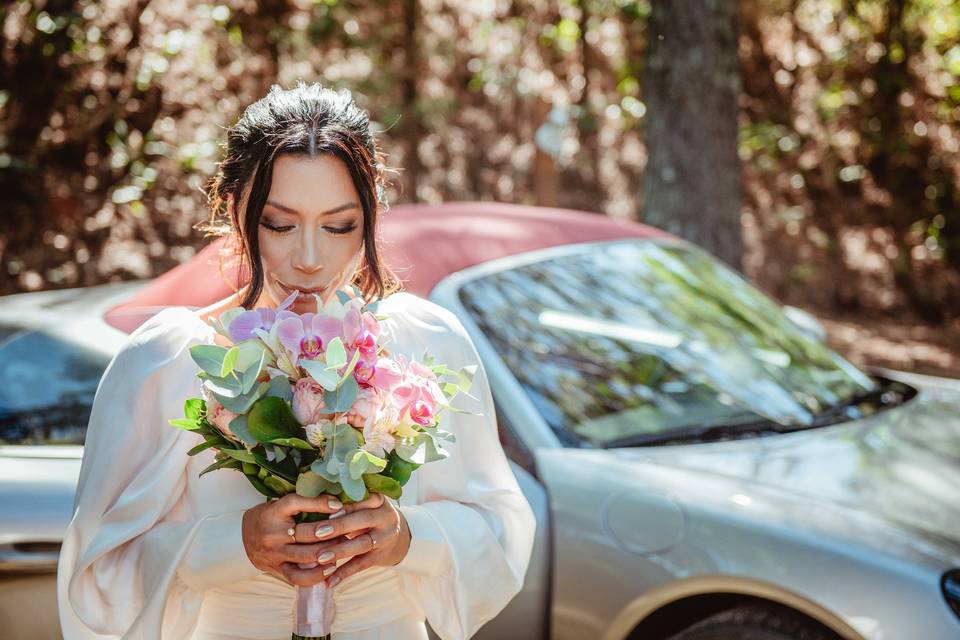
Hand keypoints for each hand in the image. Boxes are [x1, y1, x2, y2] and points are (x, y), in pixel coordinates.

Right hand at [241, 493, 345, 586]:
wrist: (240, 538)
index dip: (319, 503)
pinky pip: (298, 577)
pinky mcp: (277, 569)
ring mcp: (275, 553)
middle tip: (350, 529)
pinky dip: (316, 575)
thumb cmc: (269, 516)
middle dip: (332, 531)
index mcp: (274, 512)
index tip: (338, 504)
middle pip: (307, 532)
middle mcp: (273, 533)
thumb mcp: (279, 504)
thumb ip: (303, 503)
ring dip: (329, 552)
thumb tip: (336, 501)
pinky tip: (330, 568)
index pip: (296, 503)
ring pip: (306, 555)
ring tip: (344, 548)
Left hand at [289, 492, 410, 586]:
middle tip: (317, 532)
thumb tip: (314, 502)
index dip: (344, 505)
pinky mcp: (382, 556)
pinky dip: (344, 573)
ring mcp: (385, 537)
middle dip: (339, 526)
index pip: (362, 499)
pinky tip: (329, 581)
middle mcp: (385, 516)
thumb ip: (347, 503)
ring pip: (362, 544)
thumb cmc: (369, 517)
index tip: (325, 509)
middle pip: (363, 520)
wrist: (397, 537)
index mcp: (378, 499)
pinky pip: (361, 564)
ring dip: (340, 551)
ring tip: (320, 557)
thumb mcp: (365, 505)